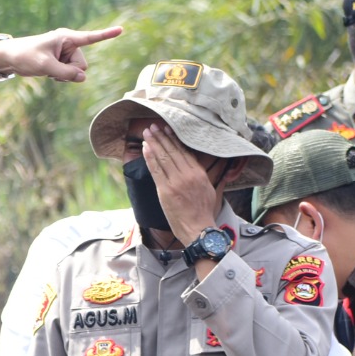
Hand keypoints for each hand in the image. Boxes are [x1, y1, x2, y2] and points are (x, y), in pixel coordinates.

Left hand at [0, 26, 122, 82]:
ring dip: (65, 75)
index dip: (106, 35)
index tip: (121, 29)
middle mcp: (69, 44)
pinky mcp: (62, 62)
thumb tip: (83, 78)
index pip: (90, 37)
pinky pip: (70, 74)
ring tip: (48, 70)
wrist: (10, 58)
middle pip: (83, 65)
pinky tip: (49, 73)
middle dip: (71, 71)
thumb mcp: (45, 66)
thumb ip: (65, 73)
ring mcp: (66, 54)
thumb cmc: (25, 56)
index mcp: (66, 38)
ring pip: (77, 71)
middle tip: (52, 69)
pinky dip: (61, 77)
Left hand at [141, 124, 224, 245]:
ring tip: (147, 133)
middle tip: (153, 126)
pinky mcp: (165, 191)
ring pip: (163, 158)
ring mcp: (176, 182)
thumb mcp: (209, 189)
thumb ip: (203, 175)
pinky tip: (145, 148)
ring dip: (153, 143)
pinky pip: (155, 170)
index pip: (184, 151)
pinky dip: (149, 158)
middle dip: (161, 137)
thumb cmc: (203, 211)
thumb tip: (199, 167)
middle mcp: (188, 175)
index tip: (168, 129)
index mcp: (199, 173)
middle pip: (172, 151)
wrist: (199, 229)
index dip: (174, 139)